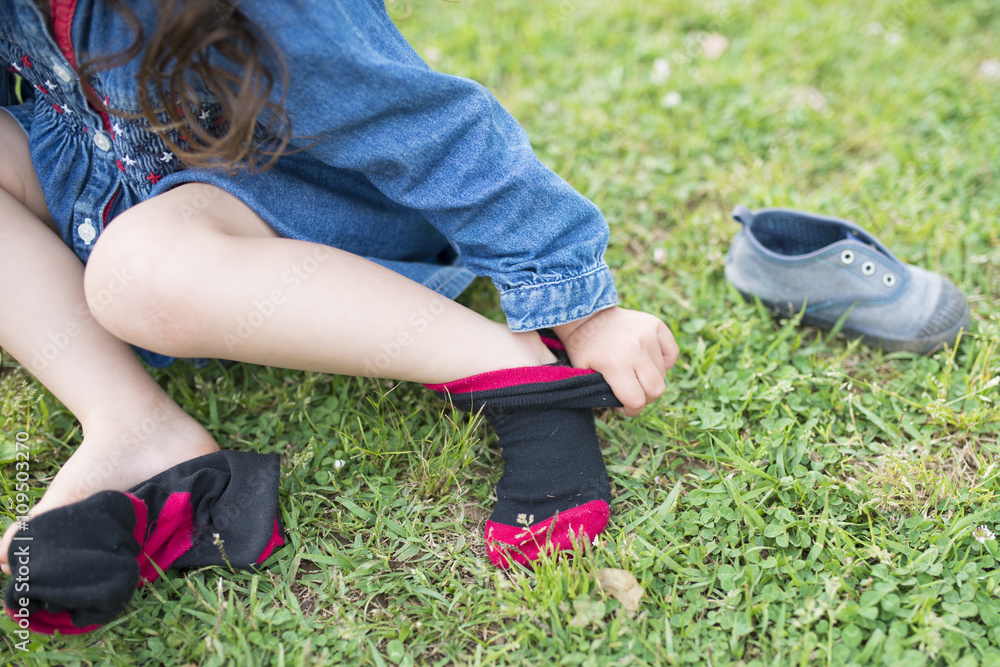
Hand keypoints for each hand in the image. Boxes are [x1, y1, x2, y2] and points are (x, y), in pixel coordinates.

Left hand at [551, 307, 678, 415]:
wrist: (588, 317)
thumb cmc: (585, 350)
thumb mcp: (585, 375)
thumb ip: (605, 393)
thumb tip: (626, 406)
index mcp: (615, 365)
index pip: (637, 401)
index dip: (631, 410)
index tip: (624, 406)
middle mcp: (636, 350)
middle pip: (656, 390)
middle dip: (645, 398)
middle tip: (632, 392)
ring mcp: (648, 336)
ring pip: (663, 373)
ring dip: (651, 378)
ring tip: (635, 372)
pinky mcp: (656, 325)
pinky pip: (672, 353)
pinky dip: (664, 362)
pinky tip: (649, 361)